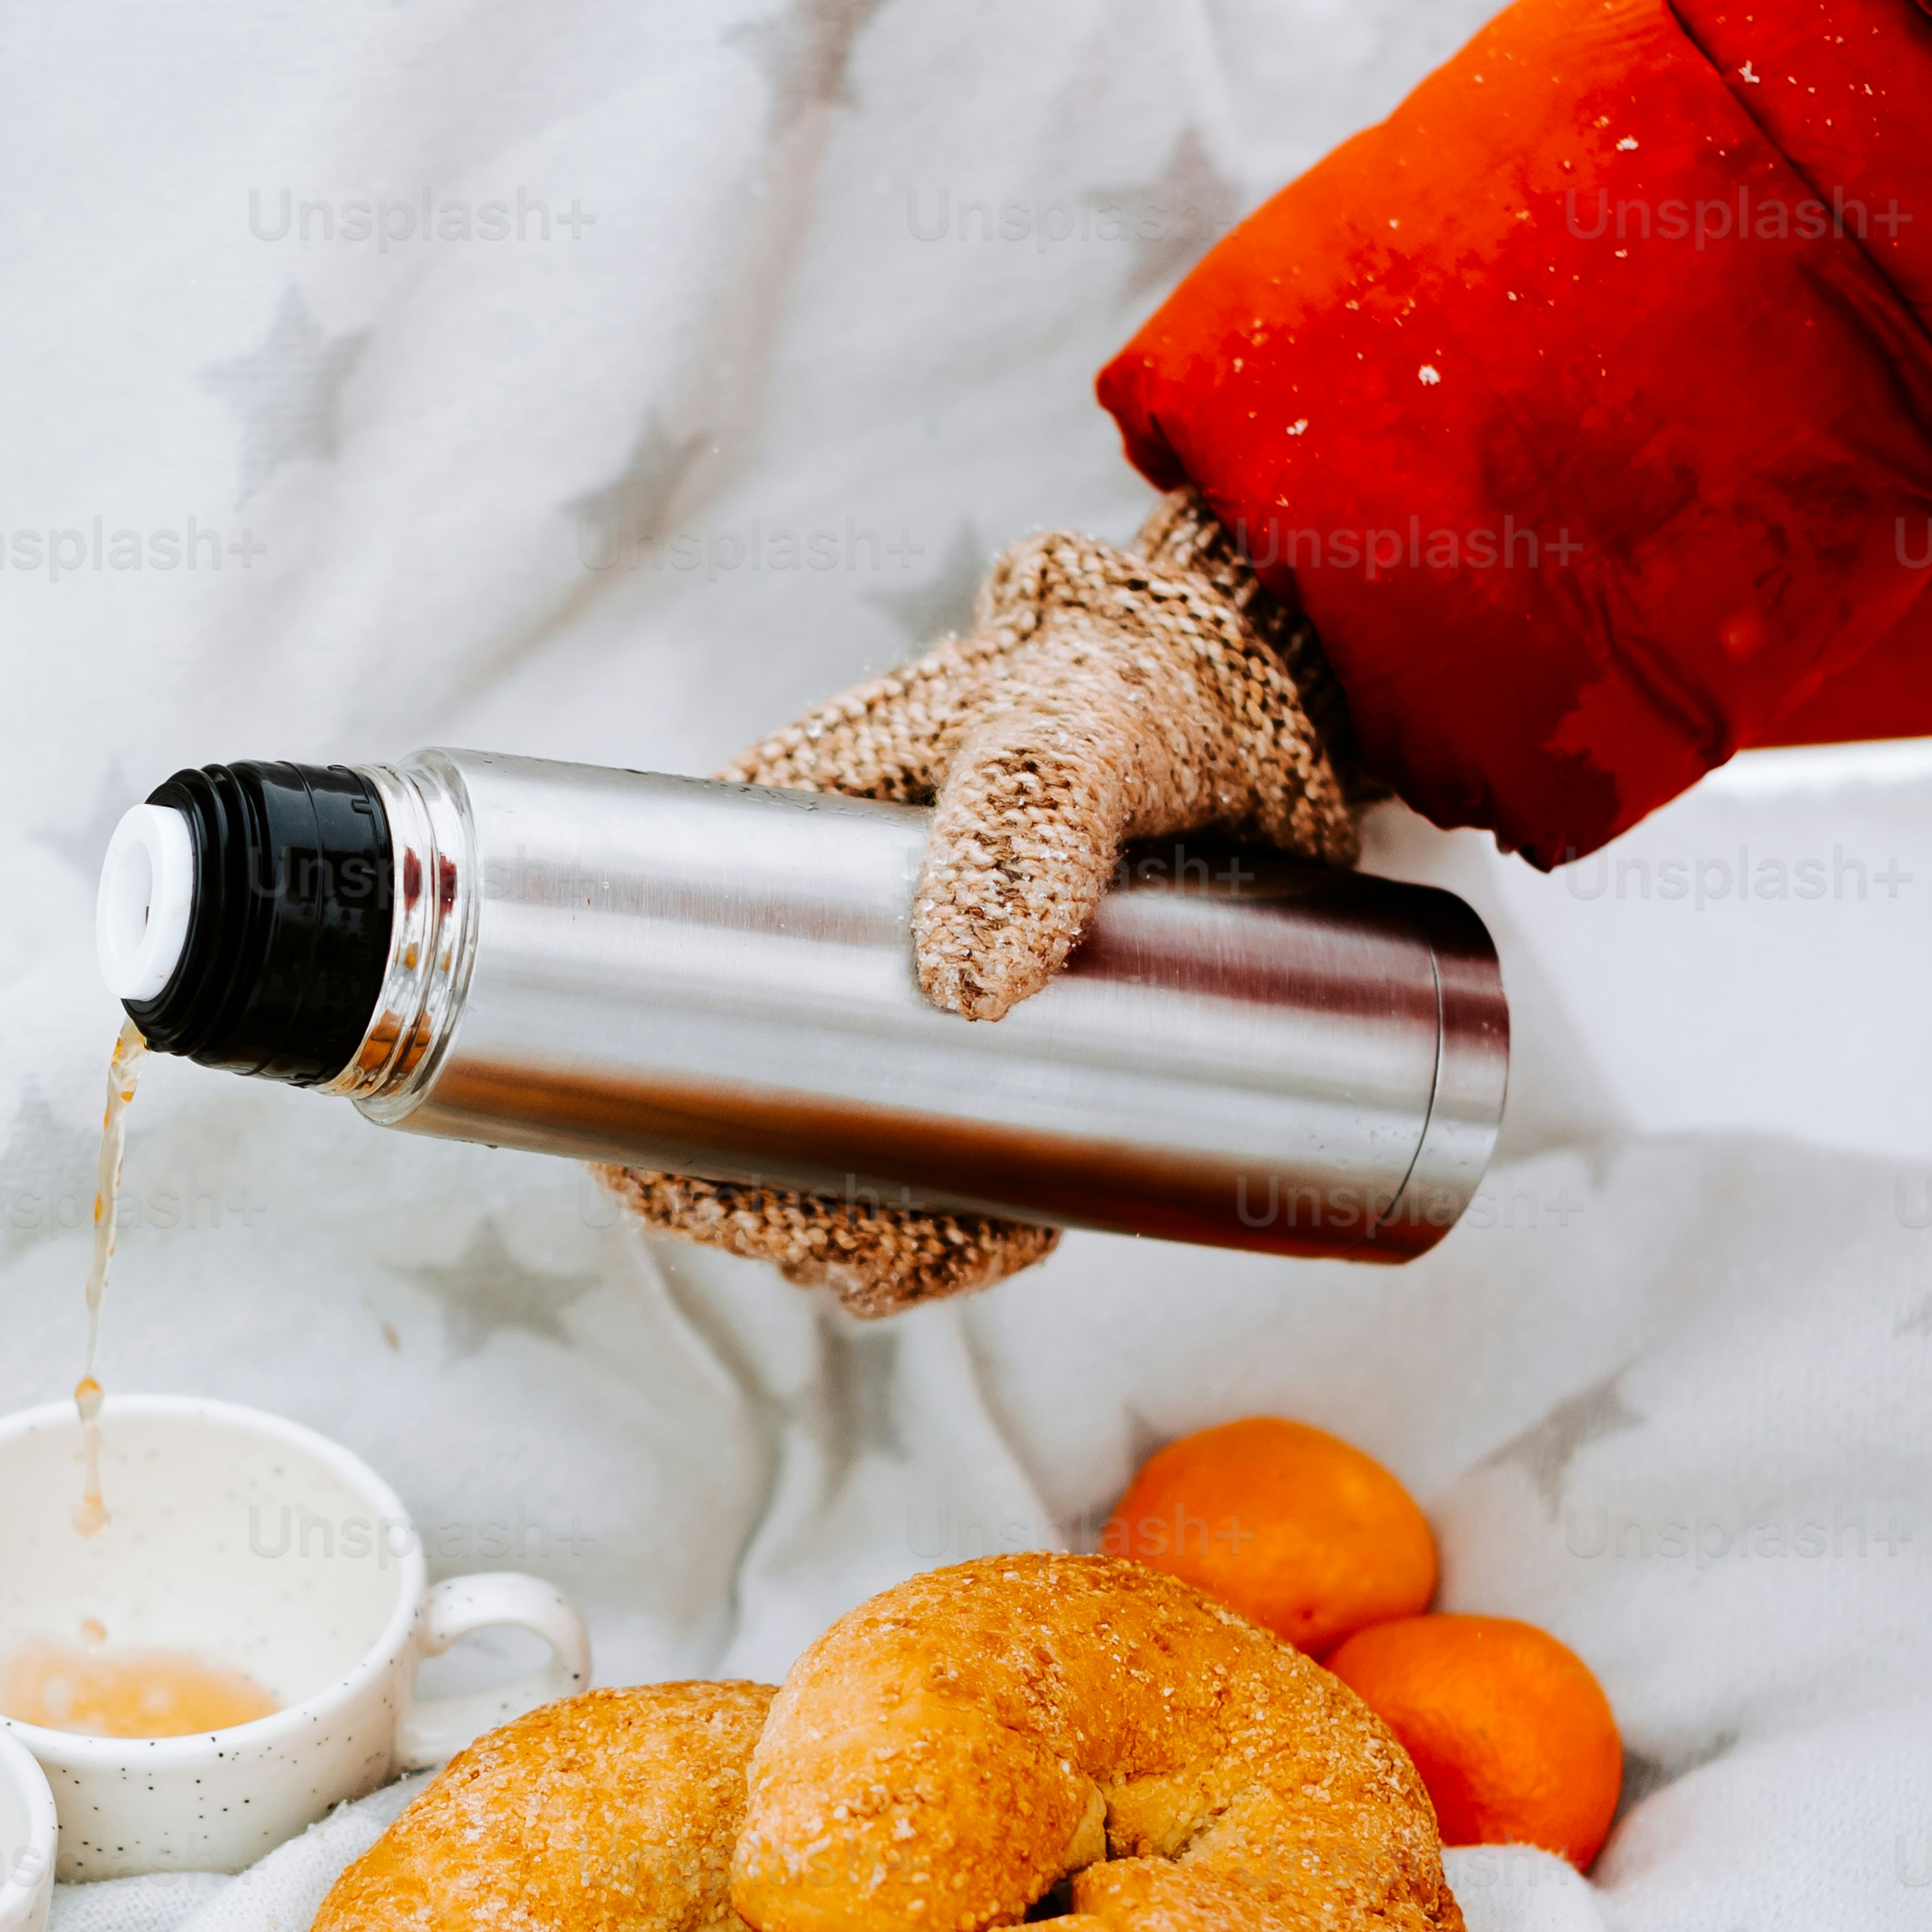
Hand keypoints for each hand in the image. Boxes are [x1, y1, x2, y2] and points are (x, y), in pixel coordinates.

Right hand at [603, 496, 1361, 1315]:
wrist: (1274, 702)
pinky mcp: (1016, 1051)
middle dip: (788, 1212)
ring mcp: (928, 1005)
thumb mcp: (1079, 718)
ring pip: (858, 1164)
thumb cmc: (1143, 680)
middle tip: (868, 1251)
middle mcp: (841, 942)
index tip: (679, 1193)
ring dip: (883, 1245)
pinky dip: (973, 1229)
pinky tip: (1022, 1232)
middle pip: (754, 1115)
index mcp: (789, 847)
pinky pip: (966, 1168)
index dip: (657, 1115)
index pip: (667, 998)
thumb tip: (967, 988)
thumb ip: (1030, 811)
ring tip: (975, 1246)